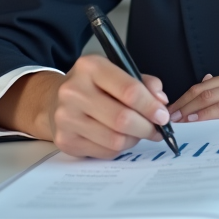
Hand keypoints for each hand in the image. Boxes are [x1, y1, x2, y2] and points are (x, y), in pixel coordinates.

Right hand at [0, 56, 170, 158]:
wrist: (55, 100)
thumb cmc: (93, 86)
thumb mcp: (117, 72)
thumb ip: (143, 83)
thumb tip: (161, 101)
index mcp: (90, 67)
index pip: (129, 90)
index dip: (151, 106)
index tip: (163, 115)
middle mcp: (74, 91)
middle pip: (123, 119)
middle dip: (147, 127)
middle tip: (157, 129)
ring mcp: (66, 118)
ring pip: (115, 140)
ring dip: (134, 139)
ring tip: (138, 132)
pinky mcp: (66, 140)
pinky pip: (105, 152)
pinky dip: (119, 148)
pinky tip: (119, 138)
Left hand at [168, 65, 218, 136]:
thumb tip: (218, 93)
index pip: (207, 85)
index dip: (186, 98)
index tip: (173, 112)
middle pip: (202, 90)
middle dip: (179, 105)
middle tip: (161, 119)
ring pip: (209, 98)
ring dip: (187, 111)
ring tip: (170, 124)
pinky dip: (206, 115)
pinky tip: (194, 123)